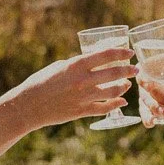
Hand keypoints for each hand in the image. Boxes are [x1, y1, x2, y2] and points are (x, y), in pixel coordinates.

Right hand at [8, 48, 135, 129]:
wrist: (28, 106)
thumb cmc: (40, 82)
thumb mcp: (58, 67)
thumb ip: (77, 66)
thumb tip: (91, 64)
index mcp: (76, 65)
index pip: (105, 55)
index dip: (121, 53)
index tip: (130, 53)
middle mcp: (82, 80)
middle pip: (114, 73)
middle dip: (128, 70)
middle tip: (135, 69)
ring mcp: (83, 97)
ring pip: (113, 91)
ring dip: (124, 87)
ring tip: (127, 85)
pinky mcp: (82, 111)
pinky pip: (105, 108)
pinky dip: (116, 104)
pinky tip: (121, 102)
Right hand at [138, 58, 163, 127]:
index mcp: (157, 65)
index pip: (143, 69)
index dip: (143, 77)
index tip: (148, 84)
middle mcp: (150, 79)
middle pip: (144, 88)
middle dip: (155, 97)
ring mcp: (151, 95)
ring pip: (145, 101)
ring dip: (153, 108)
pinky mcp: (154, 108)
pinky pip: (146, 113)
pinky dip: (147, 118)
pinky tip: (151, 123)